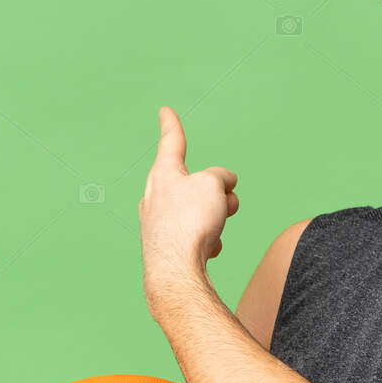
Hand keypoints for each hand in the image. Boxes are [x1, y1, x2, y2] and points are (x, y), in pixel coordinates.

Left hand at [138, 106, 238, 304]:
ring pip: (197, 210)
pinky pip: (195, 234)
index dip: (172, 124)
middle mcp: (155, 196)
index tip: (165, 111)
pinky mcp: (164, 246)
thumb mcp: (213, 184)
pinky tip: (208, 249)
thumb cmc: (191, 222)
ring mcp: (157, 223)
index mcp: (163, 174)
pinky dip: (207, 238)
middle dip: (216, 192)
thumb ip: (219, 177)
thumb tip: (220, 187)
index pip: (171, 142)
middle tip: (226, 203)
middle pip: (194, 184)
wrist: (177, 271)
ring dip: (215, 216)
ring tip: (216, 229)